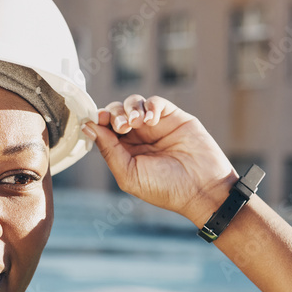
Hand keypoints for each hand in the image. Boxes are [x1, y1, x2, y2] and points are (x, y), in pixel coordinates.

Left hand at [82, 95, 237, 225]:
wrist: (203, 189)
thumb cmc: (166, 188)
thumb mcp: (129, 174)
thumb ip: (109, 150)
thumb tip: (88, 127)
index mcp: (124, 152)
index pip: (104, 128)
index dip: (99, 120)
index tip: (98, 120)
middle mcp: (138, 137)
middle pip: (116, 111)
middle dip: (114, 114)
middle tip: (122, 126)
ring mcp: (156, 126)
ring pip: (134, 103)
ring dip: (130, 108)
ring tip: (136, 123)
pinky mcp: (174, 118)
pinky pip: (156, 102)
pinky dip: (150, 106)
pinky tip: (152, 121)